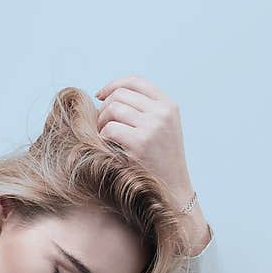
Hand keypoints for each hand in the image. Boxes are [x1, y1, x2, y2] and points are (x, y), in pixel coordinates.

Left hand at [95, 76, 193, 205]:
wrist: (171, 190)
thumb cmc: (159, 160)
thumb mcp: (161, 128)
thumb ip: (143, 110)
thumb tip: (106, 95)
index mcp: (169, 106)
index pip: (136, 81)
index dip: (114, 85)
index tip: (100, 95)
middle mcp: (163, 113)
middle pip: (119, 95)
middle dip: (105, 109)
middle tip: (102, 126)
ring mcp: (152, 127)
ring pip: (112, 109)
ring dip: (101, 123)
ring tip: (105, 137)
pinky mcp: (139, 143)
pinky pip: (109, 129)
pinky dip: (102, 137)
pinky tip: (108, 148)